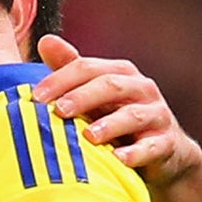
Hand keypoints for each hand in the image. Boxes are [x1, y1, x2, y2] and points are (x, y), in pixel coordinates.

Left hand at [32, 34, 201, 184]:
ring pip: (134, 115)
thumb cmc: (114, 115)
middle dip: (83, 97)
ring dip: (111, 125)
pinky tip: (119, 159)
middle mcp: (140, 89)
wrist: (158, 150)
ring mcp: (156, 115)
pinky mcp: (165, 143)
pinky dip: (137, 153)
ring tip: (89, 136)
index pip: (87, 68)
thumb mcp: (93, 92)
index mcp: (119, 73)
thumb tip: (46, 41)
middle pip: (111, 86)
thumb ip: (70, 69)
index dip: (61, 79)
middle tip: (59, 110)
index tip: (35, 96)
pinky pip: (152, 147)